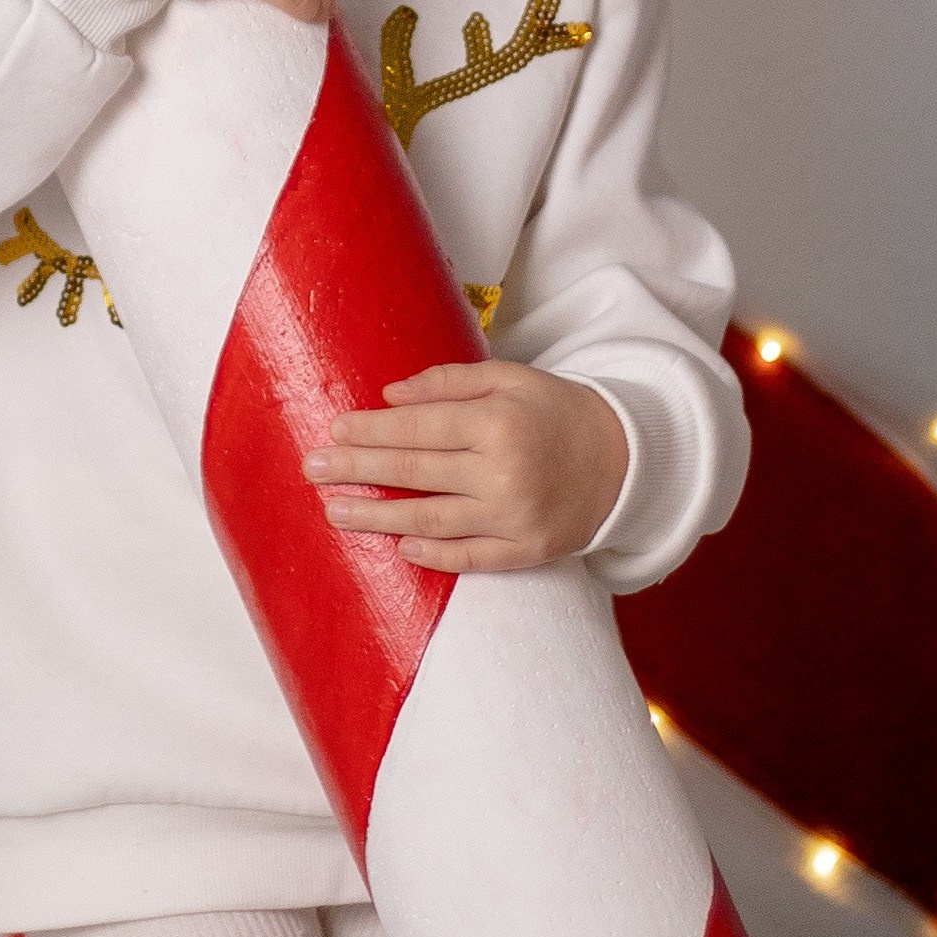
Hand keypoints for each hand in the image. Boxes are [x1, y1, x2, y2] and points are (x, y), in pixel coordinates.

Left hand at [302, 361, 628, 571]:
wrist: (624, 460)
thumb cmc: (555, 410)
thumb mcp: (509, 377)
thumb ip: (447, 383)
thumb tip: (389, 396)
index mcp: (498, 422)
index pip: (418, 428)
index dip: (371, 430)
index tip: (333, 429)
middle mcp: (504, 472)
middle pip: (414, 473)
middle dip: (357, 470)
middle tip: (312, 468)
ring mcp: (515, 518)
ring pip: (431, 521)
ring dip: (377, 517)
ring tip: (336, 511)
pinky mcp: (527, 552)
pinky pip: (470, 558)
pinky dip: (431, 554)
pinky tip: (397, 547)